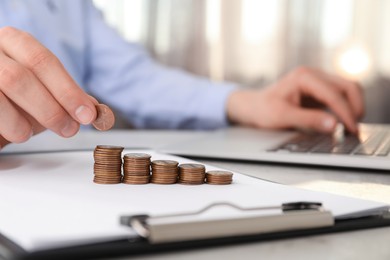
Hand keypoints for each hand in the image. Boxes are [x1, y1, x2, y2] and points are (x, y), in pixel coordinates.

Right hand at [0, 27, 97, 147]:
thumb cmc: (16, 94)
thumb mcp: (43, 90)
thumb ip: (66, 96)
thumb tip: (94, 109)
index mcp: (15, 42)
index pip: (43, 61)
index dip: (68, 90)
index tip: (87, 115)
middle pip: (19, 78)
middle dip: (50, 109)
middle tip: (68, 129)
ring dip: (21, 121)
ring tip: (29, 133)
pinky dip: (6, 126)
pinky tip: (14, 132)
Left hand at [226, 67, 363, 133]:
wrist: (253, 106)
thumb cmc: (263, 110)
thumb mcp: (282, 117)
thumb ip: (309, 120)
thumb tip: (334, 125)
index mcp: (303, 77)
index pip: (333, 93)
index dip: (345, 112)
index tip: (351, 129)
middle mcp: (312, 74)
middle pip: (347, 86)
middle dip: (355, 107)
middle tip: (354, 129)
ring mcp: (317, 80)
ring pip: (347, 89)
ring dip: (353, 106)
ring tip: (350, 127)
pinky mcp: (319, 89)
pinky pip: (340, 95)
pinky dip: (345, 107)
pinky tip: (343, 123)